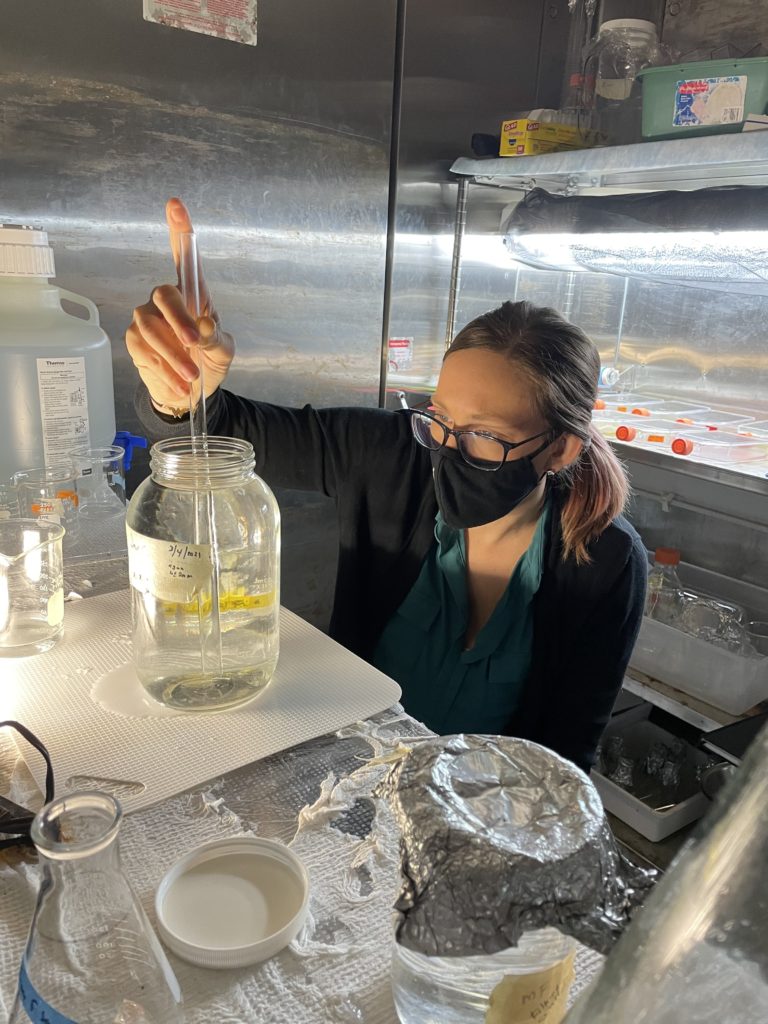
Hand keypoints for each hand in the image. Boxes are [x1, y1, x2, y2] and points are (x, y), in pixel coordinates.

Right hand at [125, 198, 234, 413]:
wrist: (189, 394)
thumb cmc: (209, 363)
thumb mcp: (224, 353)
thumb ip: (216, 339)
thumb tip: (202, 326)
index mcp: (195, 296)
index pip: (185, 259)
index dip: (179, 232)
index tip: (175, 205)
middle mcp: (167, 301)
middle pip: (165, 294)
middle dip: (180, 320)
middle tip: (195, 345)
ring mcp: (147, 319)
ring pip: (151, 326)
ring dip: (174, 355)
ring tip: (192, 377)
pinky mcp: (135, 341)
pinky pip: (144, 349)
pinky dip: (164, 369)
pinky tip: (178, 383)